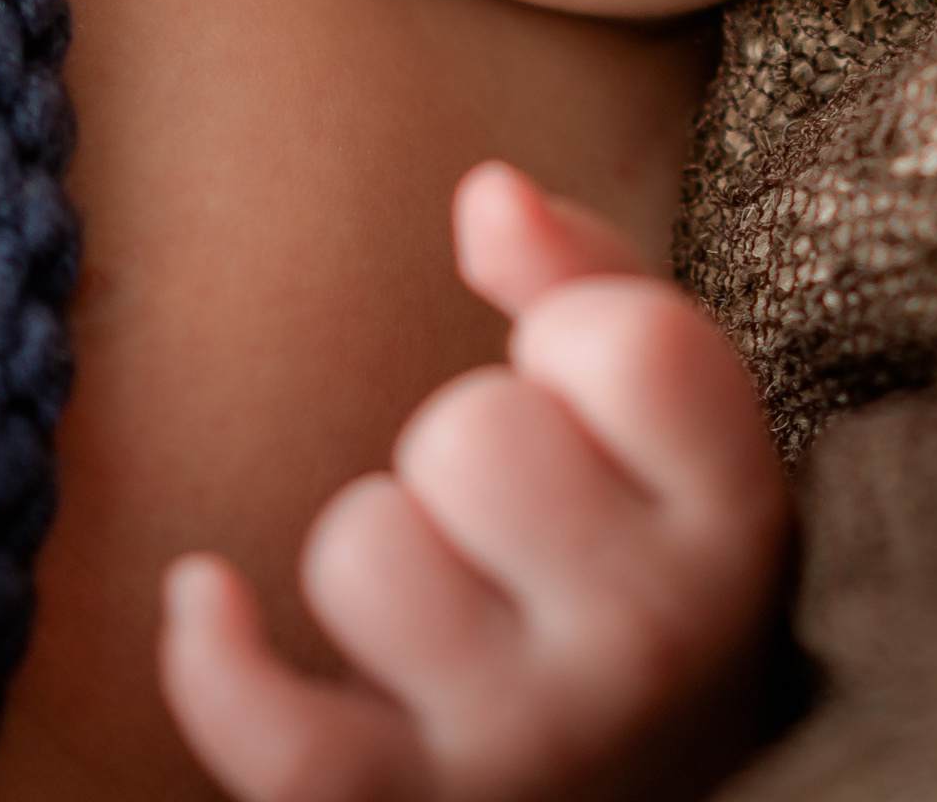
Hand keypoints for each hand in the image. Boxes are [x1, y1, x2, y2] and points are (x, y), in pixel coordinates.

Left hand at [158, 161, 789, 801]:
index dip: (577, 336)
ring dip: (381, 545)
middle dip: (469, 441)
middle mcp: (646, 643)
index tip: (584, 391)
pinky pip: (282, 738)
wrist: (663, 788)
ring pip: (368, 553)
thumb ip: (586, 277)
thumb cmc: (641, 550)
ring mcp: (529, 742)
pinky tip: (204, 596)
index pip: (631, 345)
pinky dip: (215, 663)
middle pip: (475, 436)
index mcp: (733, 525)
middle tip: (515, 511)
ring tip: (448, 588)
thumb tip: (486, 193)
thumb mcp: (668, 418)